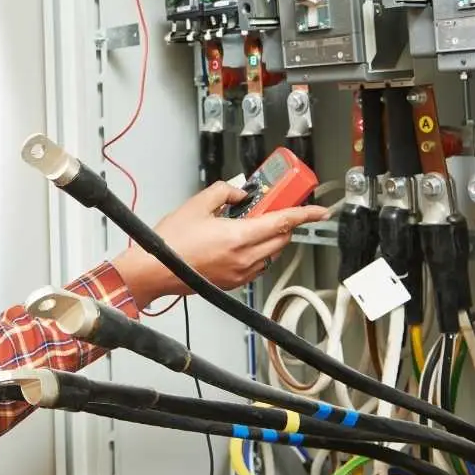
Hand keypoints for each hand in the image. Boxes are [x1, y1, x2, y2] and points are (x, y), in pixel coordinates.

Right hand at [111, 182, 327, 310]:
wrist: (155, 270)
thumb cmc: (171, 242)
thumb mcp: (196, 205)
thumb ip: (223, 192)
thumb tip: (239, 193)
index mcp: (238, 237)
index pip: (283, 222)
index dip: (304, 214)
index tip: (319, 211)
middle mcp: (244, 258)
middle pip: (281, 239)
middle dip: (283, 223)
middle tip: (272, 208)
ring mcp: (240, 273)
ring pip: (270, 253)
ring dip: (269, 238)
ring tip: (249, 225)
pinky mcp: (233, 283)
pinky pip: (257, 265)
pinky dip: (257, 252)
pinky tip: (238, 243)